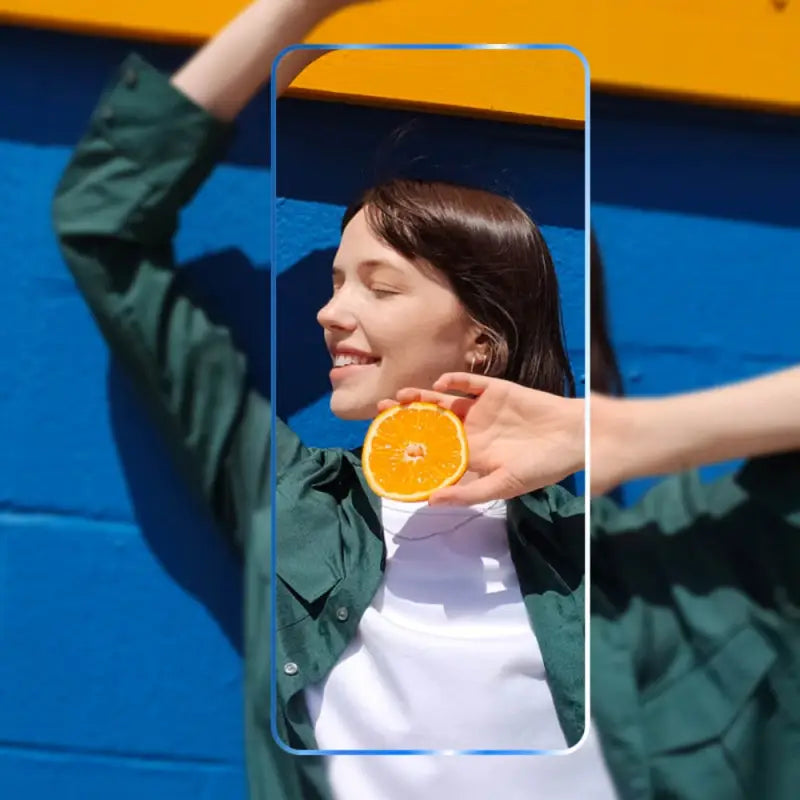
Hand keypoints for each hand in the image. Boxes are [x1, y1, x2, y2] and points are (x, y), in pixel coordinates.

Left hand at [378, 373, 584, 504]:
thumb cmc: (543, 467)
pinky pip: (471, 383)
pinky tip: (441, 383)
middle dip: (409, 418)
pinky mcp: (497, 390)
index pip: (436, 451)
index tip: (387, 447)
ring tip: (401, 396)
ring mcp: (484, 409)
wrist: (576, 438)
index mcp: (473, 455)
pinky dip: (456, 380)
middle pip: (434, 423)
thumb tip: (431, 501)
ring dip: (424, 398)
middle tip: (383, 413)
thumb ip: (468, 493)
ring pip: (446, 402)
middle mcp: (474, 431)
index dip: (413, 448)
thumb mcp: (504, 486)